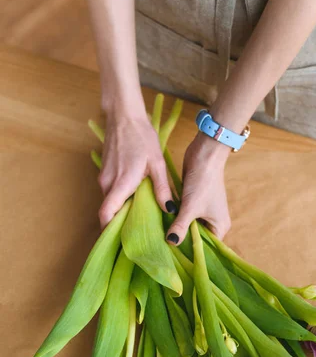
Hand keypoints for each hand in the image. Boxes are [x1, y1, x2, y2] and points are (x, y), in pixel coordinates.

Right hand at [98, 110, 174, 228]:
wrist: (124, 116)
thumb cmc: (141, 137)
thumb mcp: (157, 163)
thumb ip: (162, 188)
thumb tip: (170, 210)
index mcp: (121, 183)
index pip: (106, 213)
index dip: (109, 229)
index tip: (119, 240)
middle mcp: (108, 183)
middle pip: (108, 211)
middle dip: (119, 223)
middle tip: (136, 234)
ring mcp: (104, 177)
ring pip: (110, 201)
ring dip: (120, 210)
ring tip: (139, 218)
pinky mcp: (105, 172)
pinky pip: (110, 192)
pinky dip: (119, 199)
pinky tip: (135, 200)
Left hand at [166, 133, 231, 244]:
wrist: (204, 154)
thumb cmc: (203, 181)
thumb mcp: (190, 207)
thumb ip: (180, 226)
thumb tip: (170, 243)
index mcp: (220, 227)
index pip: (207, 249)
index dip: (192, 254)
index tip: (175, 260)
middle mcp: (214, 222)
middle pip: (196, 240)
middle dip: (182, 243)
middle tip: (164, 252)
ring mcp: (204, 213)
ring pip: (188, 228)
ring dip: (177, 231)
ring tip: (161, 241)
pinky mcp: (194, 203)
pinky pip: (184, 218)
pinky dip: (175, 220)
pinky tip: (163, 226)